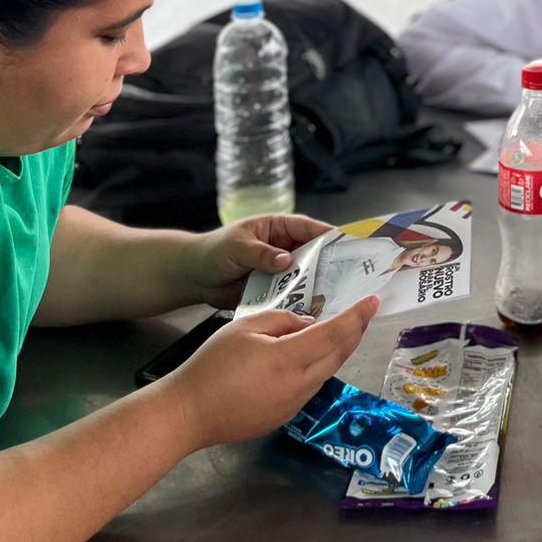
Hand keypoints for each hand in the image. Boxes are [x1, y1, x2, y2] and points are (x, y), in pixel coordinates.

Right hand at [166, 298, 378, 449]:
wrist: (189, 413)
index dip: (358, 316)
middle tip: (362, 312)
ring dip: (337, 350)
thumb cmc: (213, 365)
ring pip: (327, 371)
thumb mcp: (245, 327)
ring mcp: (293, 405)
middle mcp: (299, 385)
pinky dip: (319, 366)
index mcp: (289, 359)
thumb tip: (308, 324)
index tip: (374, 300)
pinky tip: (311, 355)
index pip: (336, 333)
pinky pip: (311, 386)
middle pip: (339, 355)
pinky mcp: (284, 416)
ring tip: (340, 329)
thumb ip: (282, 320)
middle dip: (355, 332)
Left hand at [180, 214, 333, 309]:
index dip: (329, 235)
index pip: (309, 228)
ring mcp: (279, 271)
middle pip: (313, 255)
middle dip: (329, 265)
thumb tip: (286, 260)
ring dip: (316, 288)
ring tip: (335, 299)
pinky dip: (299, 304)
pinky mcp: (272, 291)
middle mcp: (283, 248)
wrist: (193, 278)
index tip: (348, 245)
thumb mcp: (237, 247)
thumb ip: (261, 254)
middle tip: (349, 278)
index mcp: (277, 228)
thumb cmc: (213, 252)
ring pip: (305, 278)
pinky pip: (290, 297)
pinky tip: (310, 314)